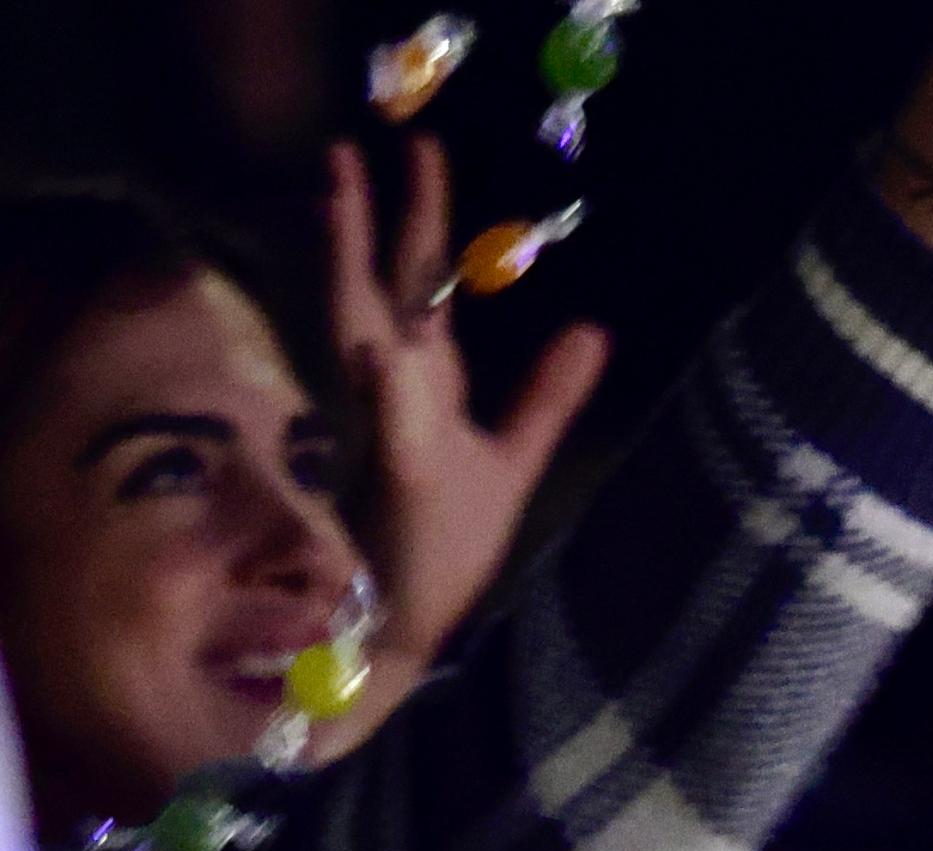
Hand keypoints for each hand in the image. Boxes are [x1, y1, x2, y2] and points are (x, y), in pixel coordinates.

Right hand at [325, 135, 610, 694]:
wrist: (411, 627)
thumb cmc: (450, 548)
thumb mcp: (515, 458)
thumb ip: (548, 396)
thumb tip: (594, 329)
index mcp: (420, 384)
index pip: (415, 283)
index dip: (416, 217)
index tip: (418, 146)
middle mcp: (389, 398)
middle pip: (373, 290)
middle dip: (365, 219)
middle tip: (352, 141)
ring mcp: (385, 437)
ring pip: (363, 339)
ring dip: (351, 269)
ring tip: (338, 192)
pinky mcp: (397, 487)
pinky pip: (394, 430)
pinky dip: (388, 389)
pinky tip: (384, 348)